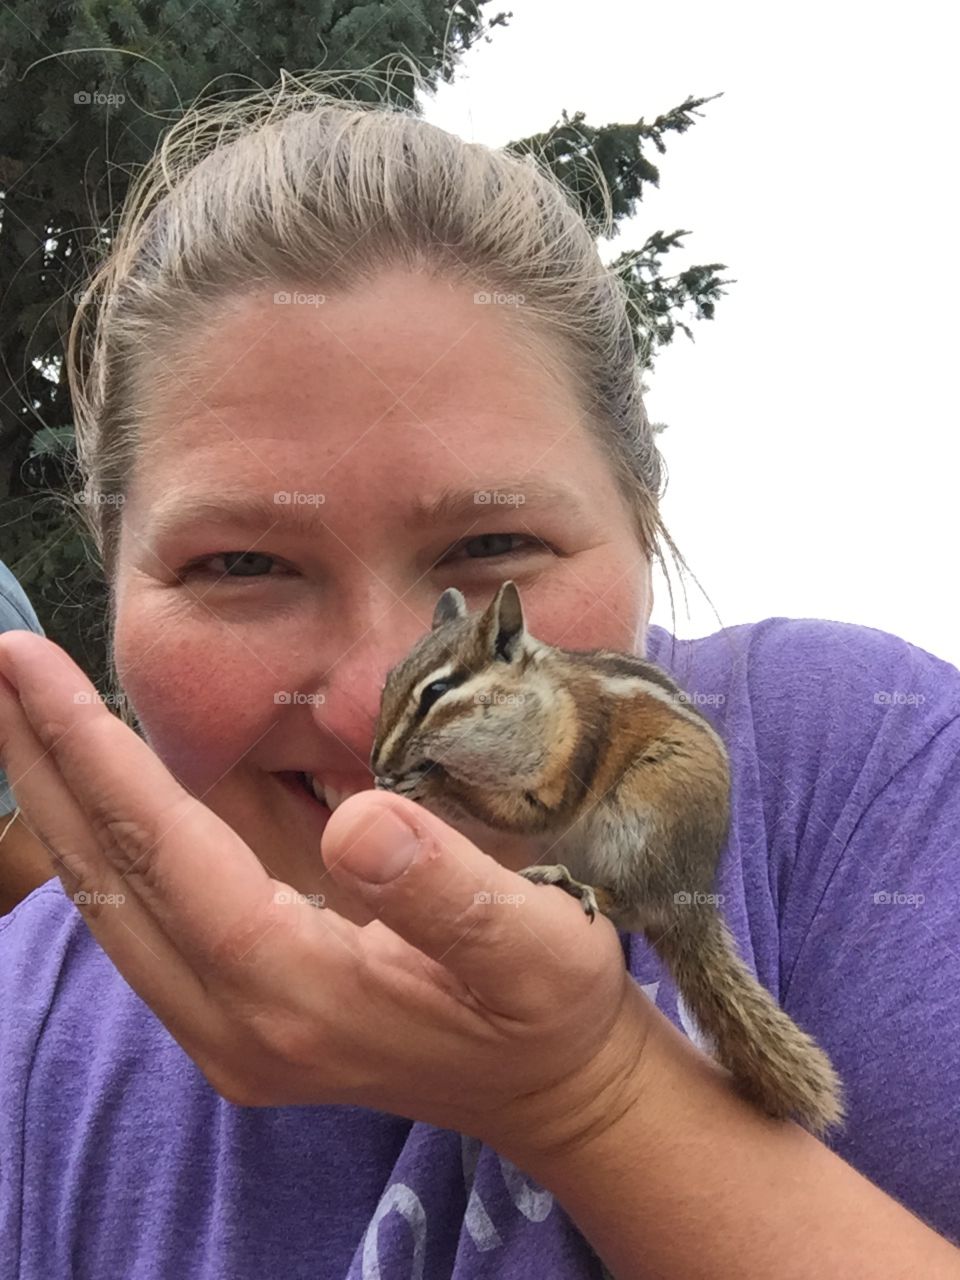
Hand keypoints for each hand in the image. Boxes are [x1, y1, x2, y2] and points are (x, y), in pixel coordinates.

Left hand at [0, 631, 654, 1165]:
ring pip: (113, 899)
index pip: (166, 858)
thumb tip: (357, 819)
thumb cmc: (550, 1011)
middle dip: (46, 766)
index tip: (31, 668)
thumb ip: (447, 891)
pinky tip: (98, 779)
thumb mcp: (537, 949)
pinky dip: (111, 837)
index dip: (97, 757)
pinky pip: (146, 913)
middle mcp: (235, 1021)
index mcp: (297, 994)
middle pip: (108, 880)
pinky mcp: (236, 1009)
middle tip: (0, 662)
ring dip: (64, 799)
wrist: (546, 1089)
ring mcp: (226, 1023)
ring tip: (23, 706)